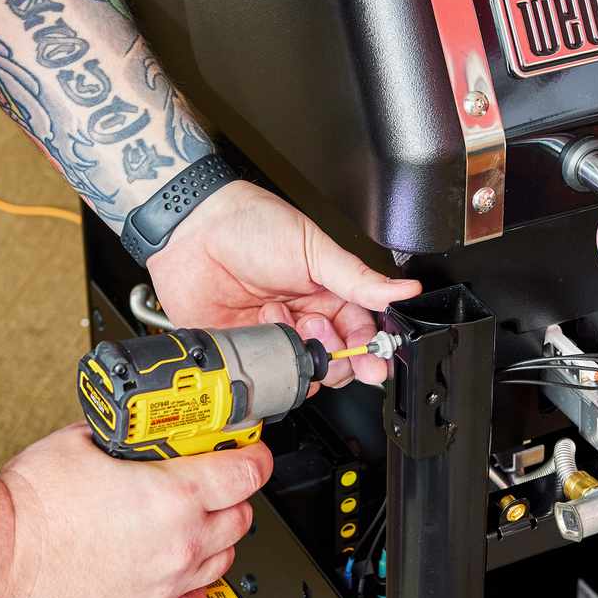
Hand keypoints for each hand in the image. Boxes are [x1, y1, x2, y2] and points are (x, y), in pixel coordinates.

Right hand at [0, 423, 272, 597]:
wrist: (1, 550)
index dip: (254, 455)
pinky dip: (195, 581)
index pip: (247, 473)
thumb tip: (141, 426)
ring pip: (224, 559)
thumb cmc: (35, 500)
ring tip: (193, 519)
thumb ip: (128, 434)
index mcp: (174, 496)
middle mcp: (179, 542)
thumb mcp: (87, 438)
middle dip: (233, 494)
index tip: (250, 450)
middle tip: (214, 479)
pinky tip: (180, 564)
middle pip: (242, 517)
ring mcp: (164, 579)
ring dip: (217, 536)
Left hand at [147, 182, 420, 386]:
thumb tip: (404, 290)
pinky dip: (266, 359)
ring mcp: (273, 335)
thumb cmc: (252, 224)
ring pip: (302, 370)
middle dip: (334, 355)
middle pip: (336, 360)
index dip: (369, 349)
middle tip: (318, 331)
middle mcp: (303, 318)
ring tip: (280, 316)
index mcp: (328, 294)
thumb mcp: (314, 248)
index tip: (373, 359)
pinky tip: (260, 327)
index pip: (361, 333)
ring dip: (297, 350)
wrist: (194, 229)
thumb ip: (359, 277)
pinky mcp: (243, 349)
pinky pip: (264, 372)